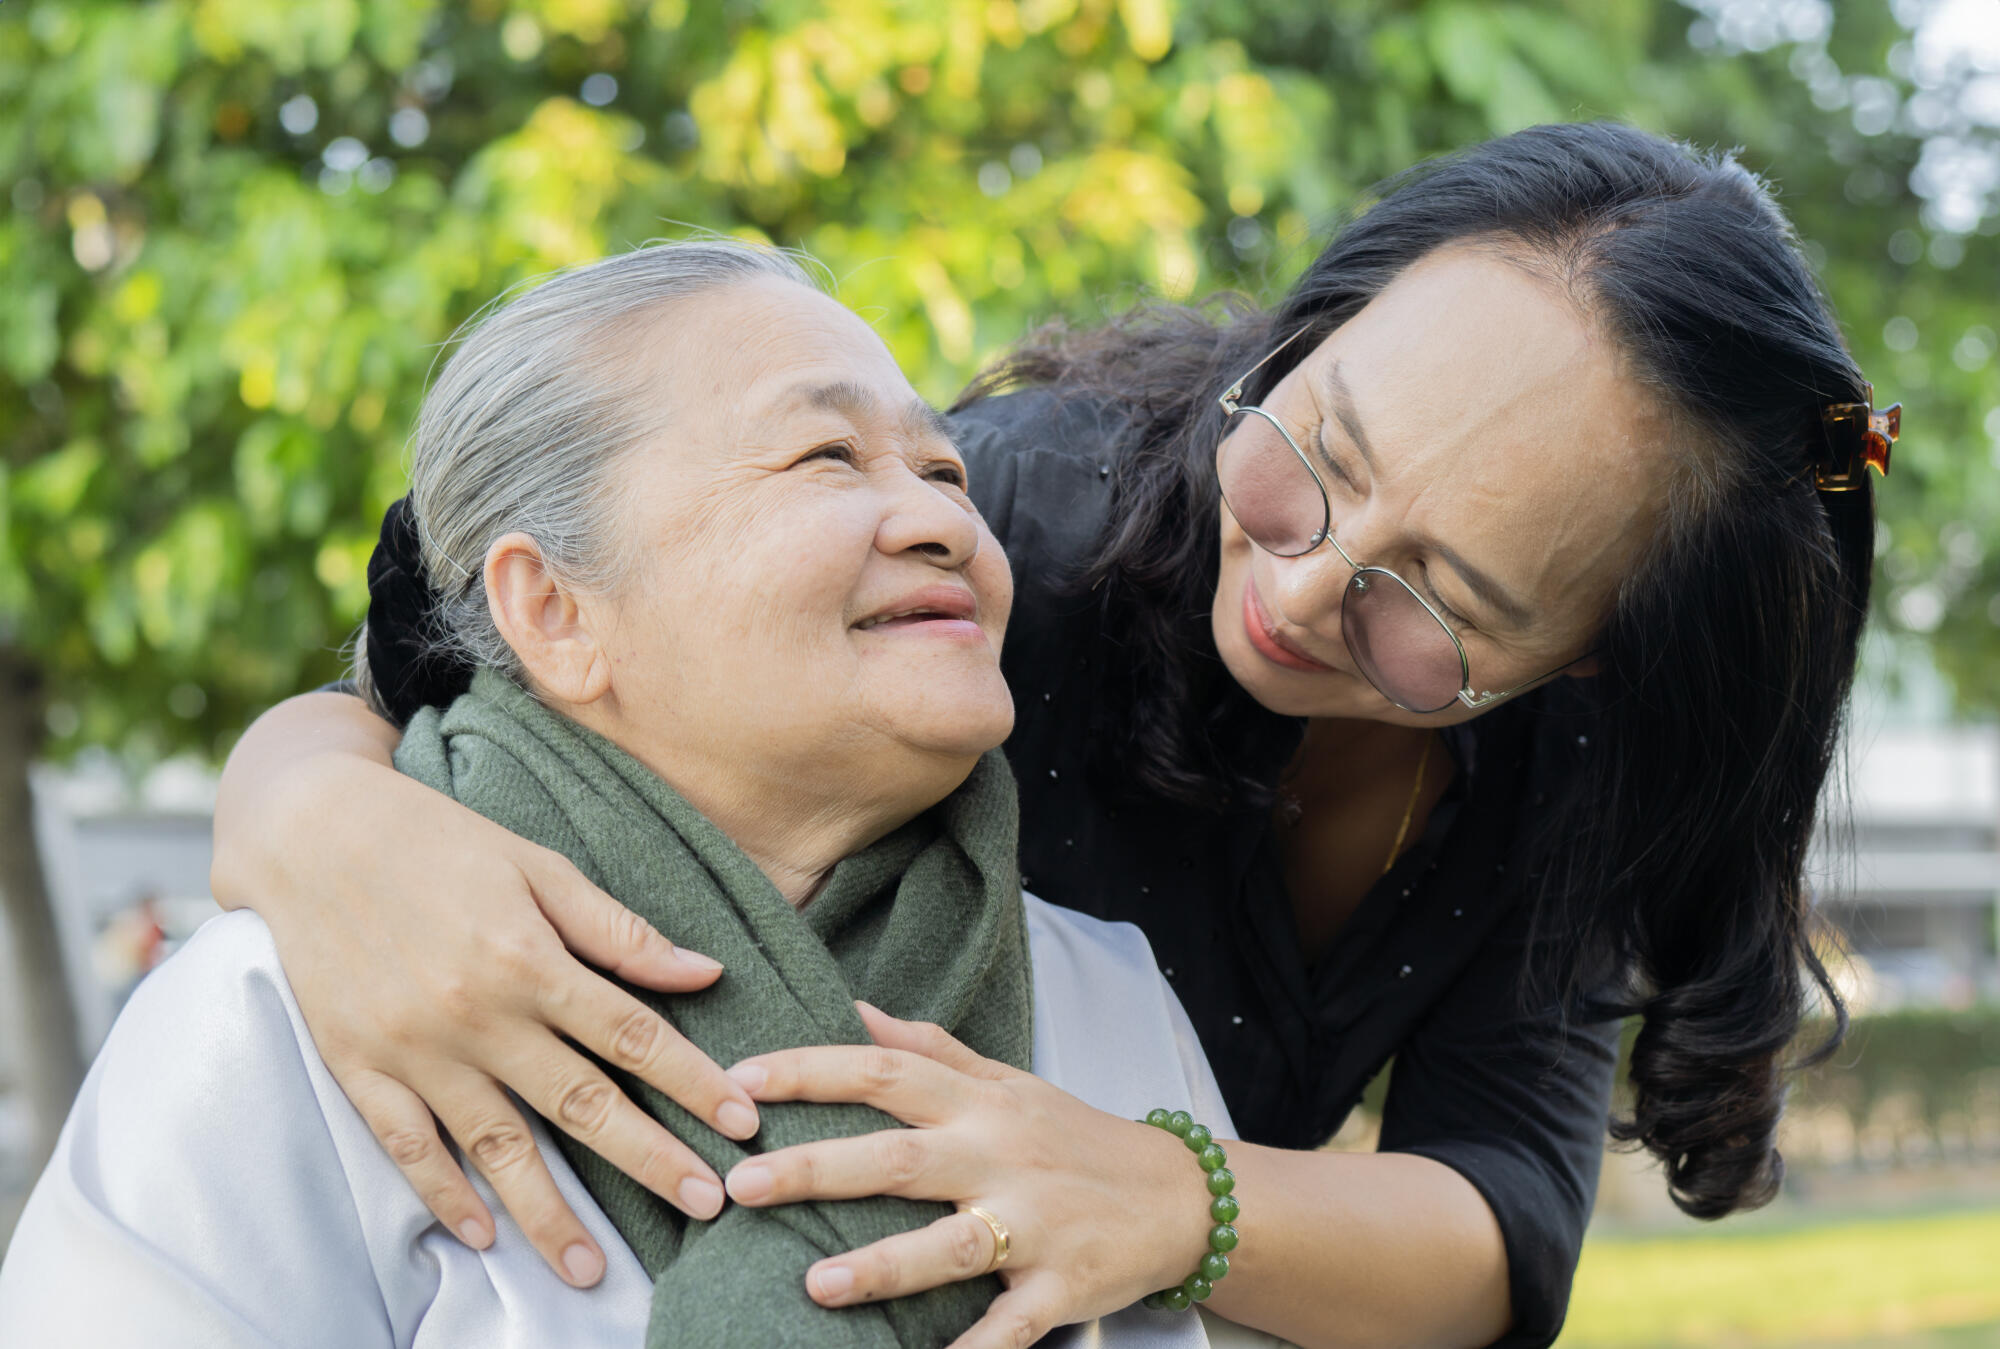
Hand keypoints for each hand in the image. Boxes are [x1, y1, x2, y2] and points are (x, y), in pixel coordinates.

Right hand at [213, 732, 762, 1287]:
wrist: (308, 833)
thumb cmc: (435, 839)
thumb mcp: (536, 865)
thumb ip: (618, 930)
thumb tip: (704, 973)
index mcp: (527, 957)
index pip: (631, 1034)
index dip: (693, 1081)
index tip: (743, 1123)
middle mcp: (475, 1013)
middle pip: (580, 1103)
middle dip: (651, 1159)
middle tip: (708, 1205)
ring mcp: (414, 1049)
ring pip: (497, 1147)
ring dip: (550, 1213)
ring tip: (593, 1271)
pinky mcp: (358, 1067)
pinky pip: (408, 1148)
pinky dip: (444, 1197)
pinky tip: (484, 1236)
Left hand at [720, 1004, 1214, 1348]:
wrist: (1178, 1196)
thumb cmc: (1076, 1136)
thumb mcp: (1009, 1080)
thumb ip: (932, 1050)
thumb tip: (855, 1010)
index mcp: (982, 1104)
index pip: (885, 1073)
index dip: (811, 1070)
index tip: (741, 1078)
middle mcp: (1002, 1157)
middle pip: (900, 1158)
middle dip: (818, 1169)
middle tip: (741, 1183)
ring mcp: (1034, 1225)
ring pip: (951, 1245)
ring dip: (884, 1265)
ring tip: (817, 1284)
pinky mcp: (1062, 1287)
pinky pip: (1010, 1326)